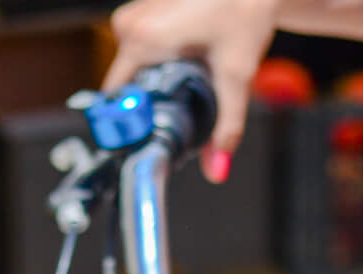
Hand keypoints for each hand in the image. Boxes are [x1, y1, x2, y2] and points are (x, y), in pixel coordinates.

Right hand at [102, 0, 282, 180]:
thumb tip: (217, 169)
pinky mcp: (144, 8)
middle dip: (152, 97)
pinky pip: (142, 45)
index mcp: (141, 39)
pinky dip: (161, 57)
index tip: (155, 132)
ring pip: (134, 64)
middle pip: (126, 82)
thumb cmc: (246, 15)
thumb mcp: (236, 76)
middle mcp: (129, 23)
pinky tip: (189, 56)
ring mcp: (135, 12)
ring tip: (192, 76)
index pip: (116, 96)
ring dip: (158, 77)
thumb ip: (226, 126)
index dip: (134, 119)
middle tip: (186, 103)